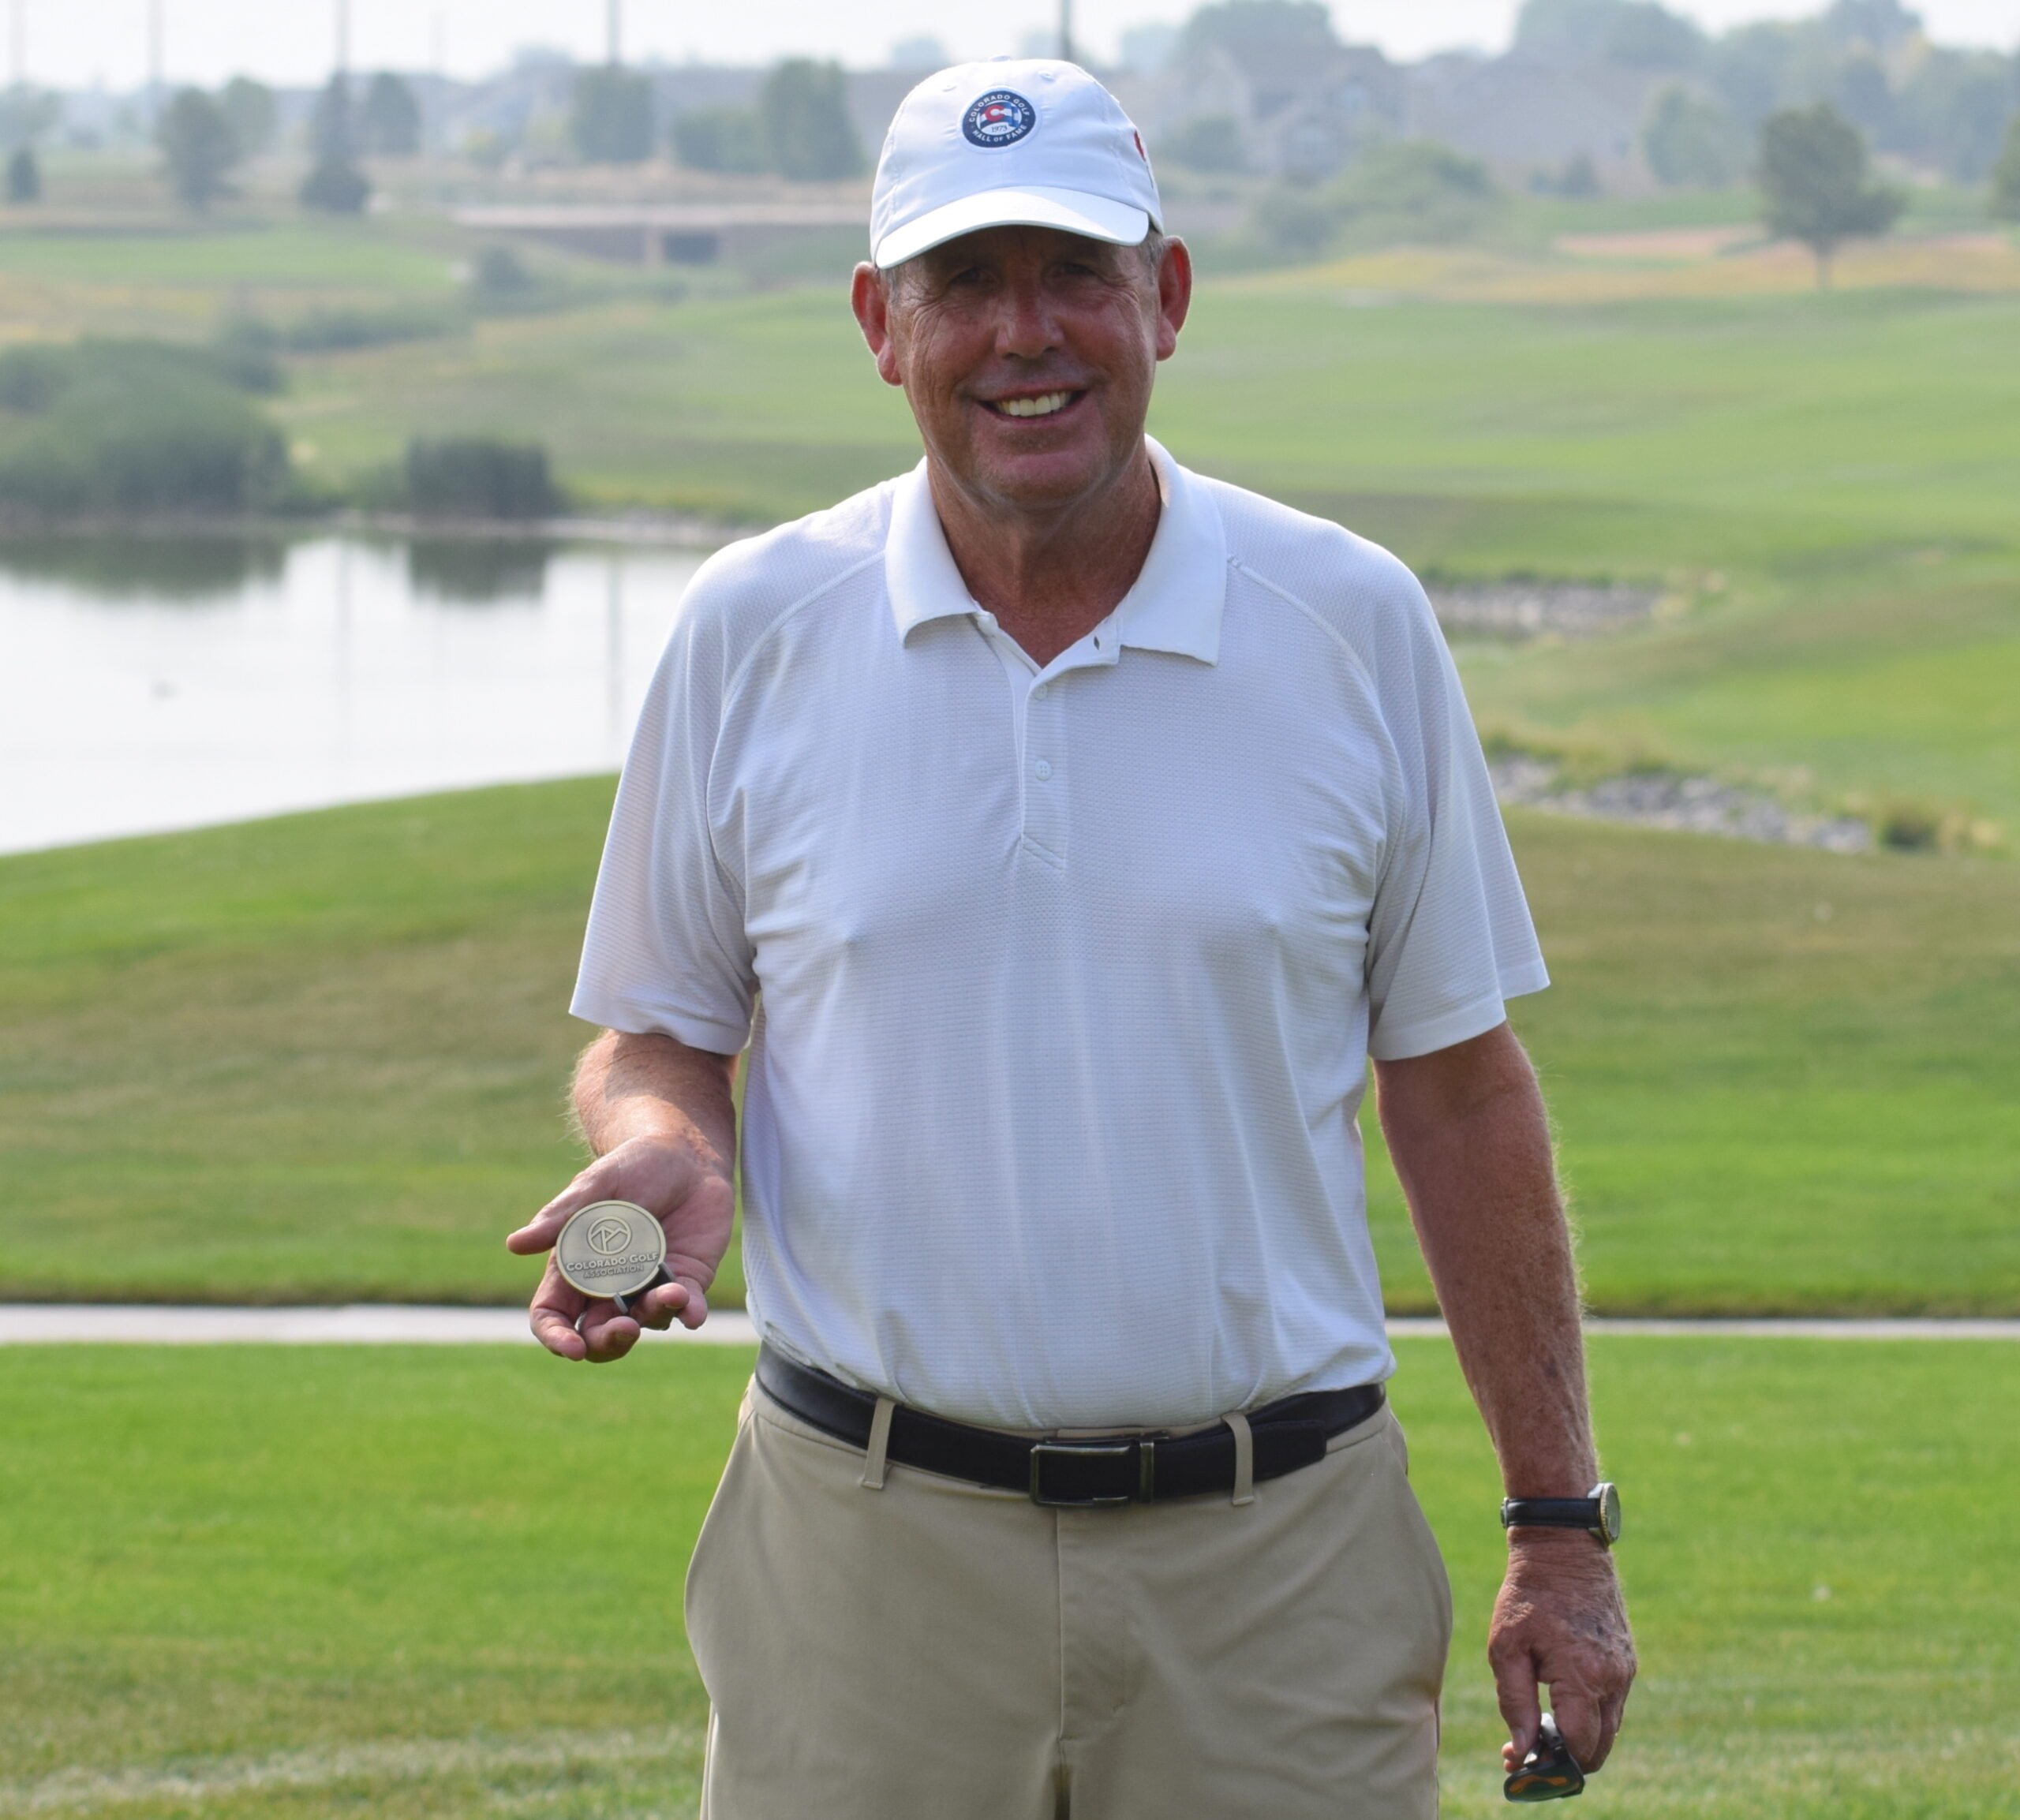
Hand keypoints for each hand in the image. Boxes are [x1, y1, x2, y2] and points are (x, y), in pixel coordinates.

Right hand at [505, 1134, 734, 1364]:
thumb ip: (561, 1217)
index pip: (553, 1315)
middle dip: (608, 1342)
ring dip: (655, 1315)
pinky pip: (687, 1309)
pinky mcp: (688, 1280)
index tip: (572, 1349)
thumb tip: (515, 1244)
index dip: (557, 1337)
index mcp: (576, 1266)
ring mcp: (650, 1286)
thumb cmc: (632, 1166)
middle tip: (625, 1328)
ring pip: (645, 1323)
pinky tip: (693, 1312)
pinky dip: (690, 1314)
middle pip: (597, 1334)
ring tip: (672, 1292)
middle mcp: (610, 1285)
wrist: (687, 1154)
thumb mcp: (596, 1185)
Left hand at [1490, 1532, 1635, 1776]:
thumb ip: (1515, 1703)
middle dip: (1567, 1759)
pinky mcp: (1627, 1660)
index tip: (1521, 1764)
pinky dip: (1590, 1714)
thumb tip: (1523, 1752)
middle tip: (1530, 1752)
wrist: (1563, 1548)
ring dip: (1580, 1738)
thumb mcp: (1507, 1647)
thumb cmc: (1527, 1596)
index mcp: (1584, 1675)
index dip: (1551, 1764)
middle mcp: (1614, 1678)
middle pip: (1599, 1747)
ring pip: (1609, 1729)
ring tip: (1540, 1729)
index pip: (1579, 1746)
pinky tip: (1559, 1703)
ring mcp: (1625, 1670)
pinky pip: (1612, 1704)